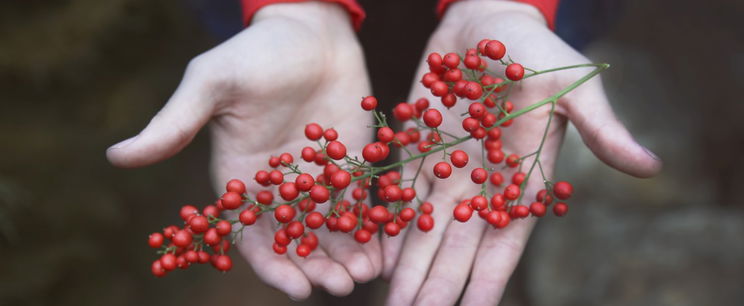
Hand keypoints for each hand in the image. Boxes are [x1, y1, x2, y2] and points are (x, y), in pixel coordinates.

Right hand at [106, 2, 380, 299]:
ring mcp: (318, 178)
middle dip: (318, 268)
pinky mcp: (350, 164)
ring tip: (366, 274)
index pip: (253, 237)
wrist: (309, 29)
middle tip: (342, 285)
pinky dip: (372, 228)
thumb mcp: (212, 83)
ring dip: (348, 255)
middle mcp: (280, 188)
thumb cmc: (256, 52)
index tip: (298, 290)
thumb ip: (174, 123)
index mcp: (242, 179)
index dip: (273, 267)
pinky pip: (361, 204)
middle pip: (298, 242)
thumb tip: (116, 156)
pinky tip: (387, 247)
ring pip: (332, 230)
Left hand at [382, 1, 661, 304]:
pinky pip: (403, 195)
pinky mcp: (419, 148)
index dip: (486, 280)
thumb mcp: (574, 86)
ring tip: (395, 303)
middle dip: (437, 286)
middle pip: (457, 246)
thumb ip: (601, 129)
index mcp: (521, 178)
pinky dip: (392, 226)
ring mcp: (448, 168)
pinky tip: (378, 257)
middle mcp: (482, 183)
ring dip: (410, 267)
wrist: (488, 20)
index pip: (504, 242)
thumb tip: (651, 169)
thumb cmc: (538, 51)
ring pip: (426, 229)